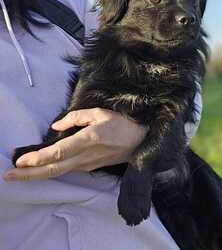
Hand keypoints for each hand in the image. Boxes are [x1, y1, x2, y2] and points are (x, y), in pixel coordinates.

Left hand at [3, 108, 146, 180]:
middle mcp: (86, 156)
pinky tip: (38, 170)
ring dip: (36, 175)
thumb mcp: (100, 113)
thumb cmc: (122, 124)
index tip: (21, 162)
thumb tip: (55, 127)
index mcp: (89, 139)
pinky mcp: (90, 168)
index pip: (59, 153)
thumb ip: (76, 117)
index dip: (38, 159)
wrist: (141, 141)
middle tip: (8, 176)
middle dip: (29, 175)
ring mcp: (88, 165)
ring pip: (59, 173)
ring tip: (18, 174)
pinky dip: (49, 171)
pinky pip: (66, 170)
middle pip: (54, 169)